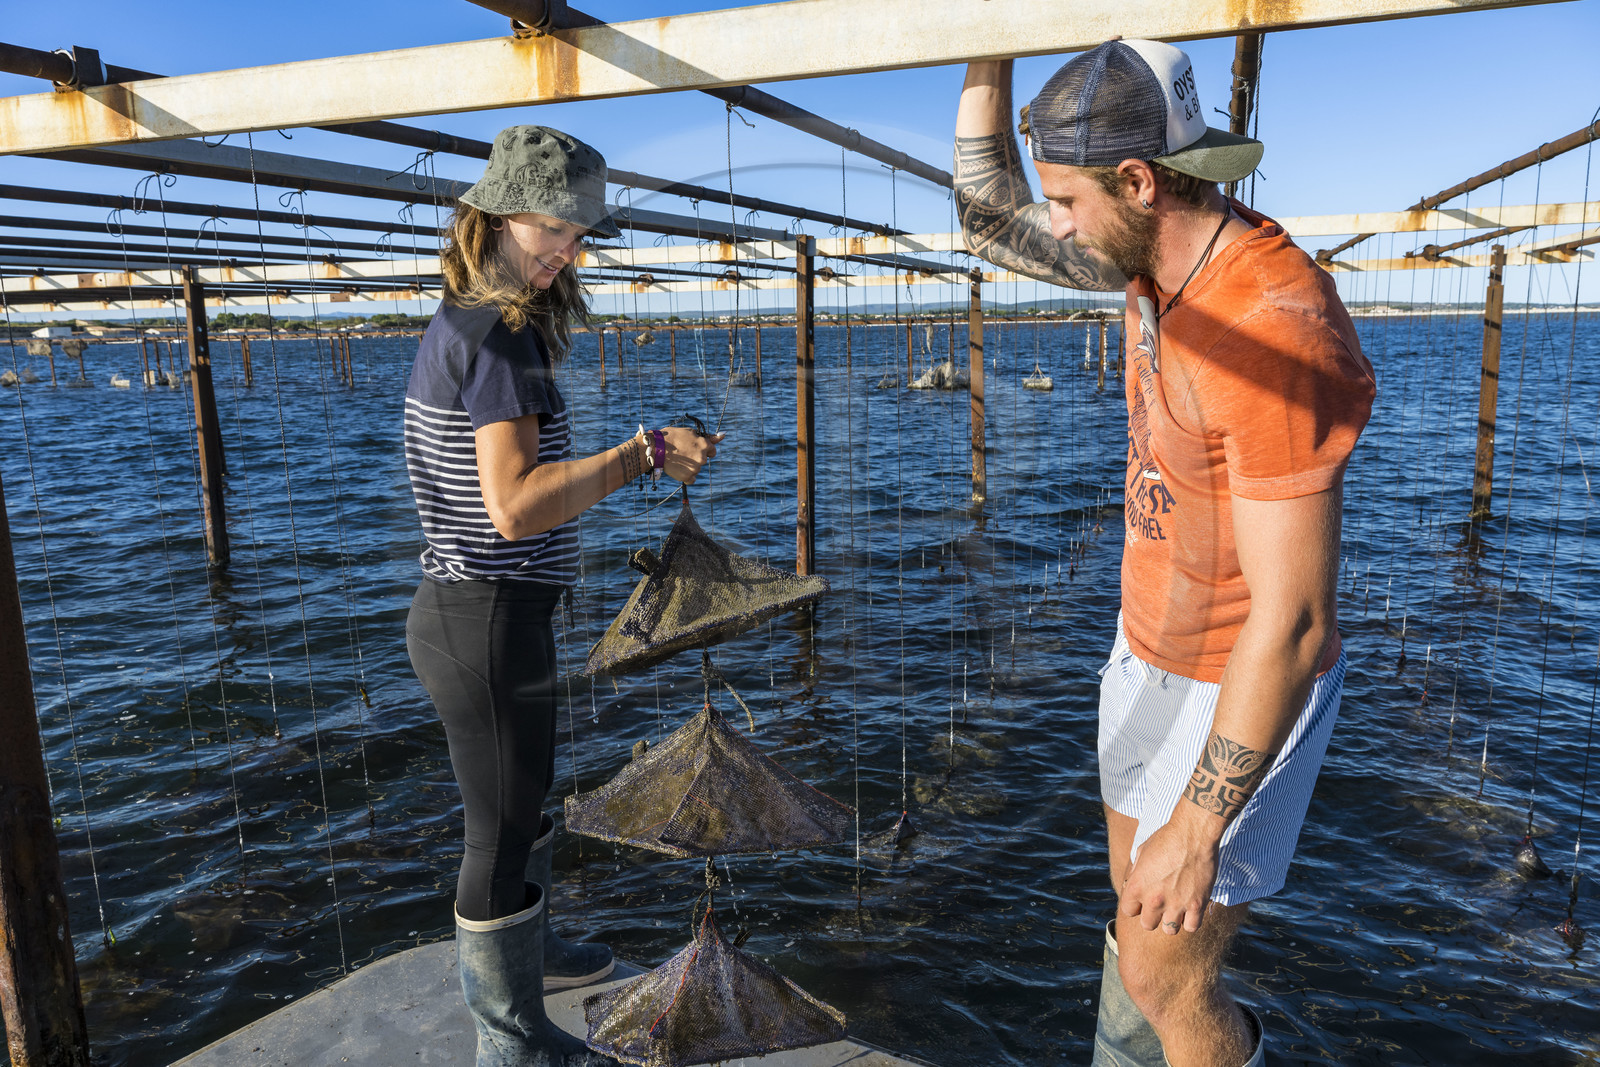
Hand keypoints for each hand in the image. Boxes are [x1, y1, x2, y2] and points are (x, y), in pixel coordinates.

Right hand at [660, 427, 722, 484]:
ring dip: (689, 466)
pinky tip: (677, 468)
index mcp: (705, 445)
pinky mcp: (688, 477)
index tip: (694, 448)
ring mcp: (696, 468)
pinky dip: (685, 476)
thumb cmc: (672, 437)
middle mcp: (702, 458)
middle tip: (682, 453)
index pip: (712, 451)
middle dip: (695, 457)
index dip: (704, 450)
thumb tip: (723, 436)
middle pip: (703, 460)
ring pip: (696, 469)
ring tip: (677, 459)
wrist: (655, 448)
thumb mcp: (690, 432)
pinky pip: (691, 479)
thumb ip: (708, 437)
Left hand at [1118, 816, 1219, 935]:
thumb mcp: (1141, 852)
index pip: (1128, 911)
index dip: (1135, 905)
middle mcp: (1153, 899)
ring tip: (1177, 907)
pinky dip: (1191, 920)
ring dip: (1172, 920)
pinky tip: (1191, 908)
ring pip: (1169, 930)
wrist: (1193, 833)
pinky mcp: (1197, 905)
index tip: (1143, 898)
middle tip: (1161, 903)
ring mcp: (1176, 904)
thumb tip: (1132, 885)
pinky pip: (1191, 927)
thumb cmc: (1166, 838)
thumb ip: (1135, 873)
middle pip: (1147, 925)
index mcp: (1137, 886)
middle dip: (1152, 916)